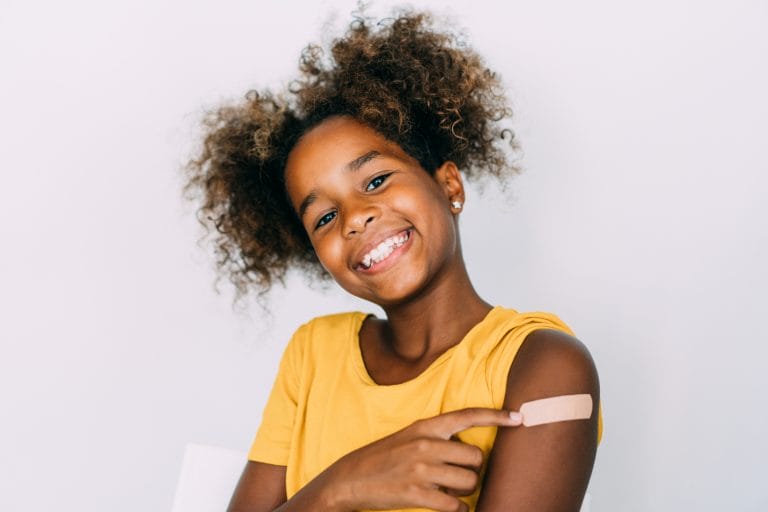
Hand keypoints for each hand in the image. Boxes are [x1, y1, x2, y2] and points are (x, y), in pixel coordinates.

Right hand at [326, 408, 522, 511]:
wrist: (350, 479)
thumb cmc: (384, 457)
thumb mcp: (409, 436)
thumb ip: (437, 437)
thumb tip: (469, 448)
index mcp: (425, 426)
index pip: (467, 415)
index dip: (496, 415)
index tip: (519, 417)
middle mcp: (426, 444)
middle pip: (475, 456)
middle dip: (473, 469)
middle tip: (457, 475)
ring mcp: (421, 469)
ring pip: (469, 481)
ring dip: (465, 490)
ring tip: (447, 490)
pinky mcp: (417, 494)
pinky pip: (455, 505)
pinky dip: (457, 509)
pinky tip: (449, 507)